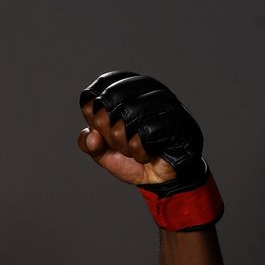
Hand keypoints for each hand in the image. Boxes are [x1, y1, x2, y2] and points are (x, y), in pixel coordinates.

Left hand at [77, 71, 204, 189]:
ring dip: (124, 146)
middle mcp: (148, 89)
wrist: (161, 177)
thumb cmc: (133, 156)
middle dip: (108, 133)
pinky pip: (142, 137)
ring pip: (124, 122)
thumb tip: (92, 135)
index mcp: (129, 88)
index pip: (100, 87)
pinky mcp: (177, 123)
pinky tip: (148, 154)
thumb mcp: (102, 151)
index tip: (101, 128)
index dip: (92, 112)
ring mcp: (164, 104)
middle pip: (107, 105)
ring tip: (135, 149)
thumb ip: (87, 142)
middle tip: (121, 143)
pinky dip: (139, 153)